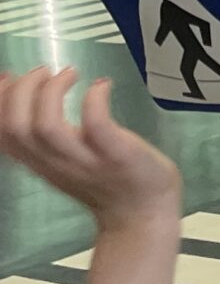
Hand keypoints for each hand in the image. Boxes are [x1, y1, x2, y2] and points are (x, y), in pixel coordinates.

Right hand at [0, 70, 180, 283]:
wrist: (142, 212)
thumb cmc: (104, 178)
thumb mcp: (61, 157)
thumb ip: (40, 133)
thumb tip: (18, 89)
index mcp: (40, 162)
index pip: (4, 134)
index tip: (8, 77)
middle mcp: (55, 163)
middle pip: (16, 128)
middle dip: (21, 91)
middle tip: (44, 71)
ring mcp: (85, 160)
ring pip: (46, 128)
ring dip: (51, 92)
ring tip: (69, 73)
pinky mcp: (116, 155)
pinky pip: (96, 125)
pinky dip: (94, 99)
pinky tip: (103, 85)